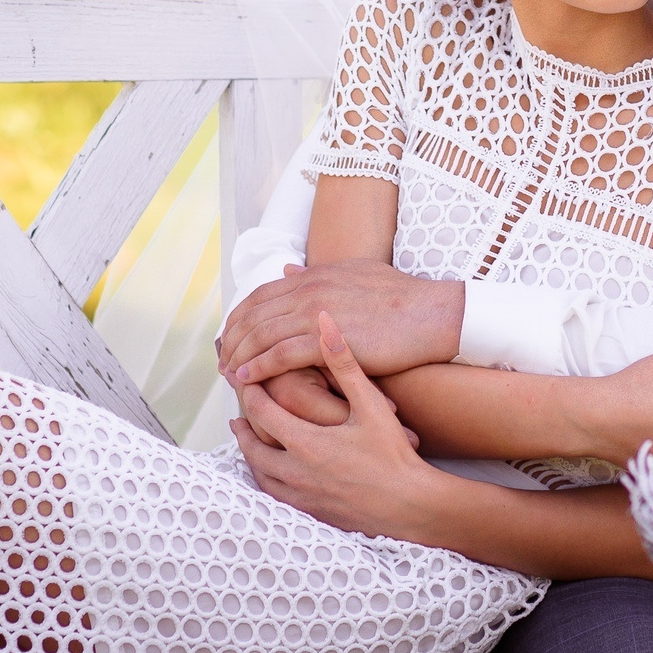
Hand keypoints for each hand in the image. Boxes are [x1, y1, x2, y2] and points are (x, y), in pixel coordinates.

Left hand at [218, 260, 463, 384]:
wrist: (430, 314)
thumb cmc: (402, 298)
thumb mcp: (355, 274)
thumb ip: (318, 275)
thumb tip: (287, 272)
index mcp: (313, 276)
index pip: (260, 295)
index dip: (239, 318)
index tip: (229, 337)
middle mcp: (308, 290)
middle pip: (253, 316)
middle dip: (232, 340)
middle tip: (221, 361)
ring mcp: (315, 314)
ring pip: (260, 336)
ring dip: (238, 356)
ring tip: (228, 375)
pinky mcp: (325, 340)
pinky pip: (278, 355)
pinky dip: (257, 368)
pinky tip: (245, 380)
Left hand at [232, 314, 448, 540]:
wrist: (412, 505)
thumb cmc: (394, 453)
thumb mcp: (370, 403)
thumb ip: (344, 361)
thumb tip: (325, 322)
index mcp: (305, 441)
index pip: (262, 410)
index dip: (250, 391)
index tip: (244, 378)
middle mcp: (295, 471)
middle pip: (252, 445)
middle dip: (244, 424)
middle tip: (240, 409)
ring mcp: (301, 496)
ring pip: (260, 474)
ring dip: (251, 453)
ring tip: (249, 438)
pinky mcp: (311, 513)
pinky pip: (276, 496)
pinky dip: (267, 479)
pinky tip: (272, 471)